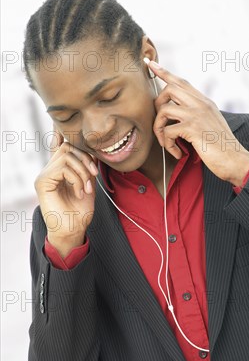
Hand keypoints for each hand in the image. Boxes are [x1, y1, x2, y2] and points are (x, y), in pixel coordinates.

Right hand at [34, 122, 98, 239]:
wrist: (73, 231)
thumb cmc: (80, 212)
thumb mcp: (88, 185)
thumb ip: (87, 168)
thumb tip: (92, 151)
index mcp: (60, 170)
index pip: (61, 145)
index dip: (65, 133)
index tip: (70, 129)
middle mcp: (50, 170)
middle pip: (68, 146)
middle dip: (86, 158)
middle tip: (94, 176)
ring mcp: (45, 175)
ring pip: (66, 155)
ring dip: (83, 171)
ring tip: (87, 188)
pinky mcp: (43, 182)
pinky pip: (63, 167)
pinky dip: (77, 178)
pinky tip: (80, 192)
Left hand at [148, 60, 248, 183]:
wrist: (235, 160)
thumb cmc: (222, 147)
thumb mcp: (211, 124)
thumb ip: (197, 114)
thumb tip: (177, 115)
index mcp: (204, 102)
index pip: (181, 81)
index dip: (163, 72)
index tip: (149, 63)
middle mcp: (201, 104)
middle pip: (169, 89)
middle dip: (158, 105)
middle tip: (161, 124)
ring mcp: (196, 114)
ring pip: (163, 110)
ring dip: (159, 129)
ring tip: (167, 143)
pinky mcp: (193, 128)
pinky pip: (167, 131)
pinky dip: (168, 144)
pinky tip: (177, 152)